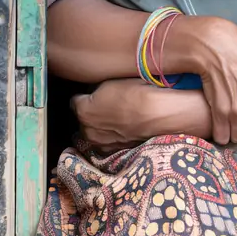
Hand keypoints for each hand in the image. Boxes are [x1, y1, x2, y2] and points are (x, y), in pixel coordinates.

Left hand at [72, 78, 213, 151]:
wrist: (161, 114)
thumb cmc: (136, 93)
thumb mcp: (111, 82)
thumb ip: (96, 89)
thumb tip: (92, 92)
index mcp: (82, 111)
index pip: (75, 101)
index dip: (85, 94)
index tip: (94, 90)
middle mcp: (87, 132)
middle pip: (84, 120)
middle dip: (92, 113)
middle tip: (108, 102)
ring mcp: (103, 145)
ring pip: (97, 132)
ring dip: (103, 125)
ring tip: (121, 115)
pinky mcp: (118, 153)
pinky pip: (111, 141)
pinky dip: (116, 135)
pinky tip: (129, 126)